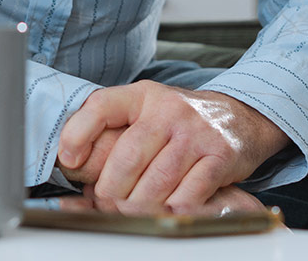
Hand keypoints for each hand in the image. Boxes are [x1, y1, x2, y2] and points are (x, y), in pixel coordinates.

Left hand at [57, 81, 287, 213]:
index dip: (78, 134)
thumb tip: (75, 165)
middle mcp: (169, 110)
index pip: (101, 107)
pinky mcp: (220, 157)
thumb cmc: (179, 120)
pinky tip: (163, 211)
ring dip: (137, 205)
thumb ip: (113, 130)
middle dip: (109, 189)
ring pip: (157, 181)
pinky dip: (171, 209)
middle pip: (127, 157)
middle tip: (104, 202)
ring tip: (128, 212)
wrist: (239, 116)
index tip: (68, 160)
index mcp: (142, 96)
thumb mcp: (145, 111)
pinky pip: (189, 193)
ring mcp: (196, 133)